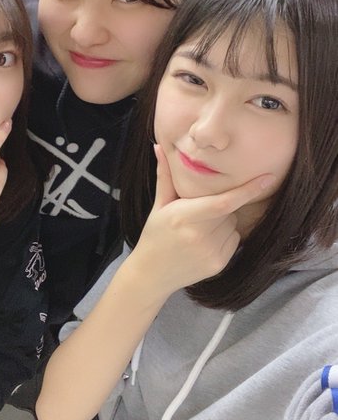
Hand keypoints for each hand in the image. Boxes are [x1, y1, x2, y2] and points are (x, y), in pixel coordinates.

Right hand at [127, 144, 274, 301]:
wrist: (151, 274)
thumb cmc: (155, 235)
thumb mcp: (159, 205)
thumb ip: (165, 176)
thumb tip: (159, 146)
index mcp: (184, 216)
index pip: (223, 202)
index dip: (247, 190)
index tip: (267, 177)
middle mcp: (199, 236)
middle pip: (229, 210)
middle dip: (220, 205)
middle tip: (199, 212)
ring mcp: (211, 252)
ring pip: (233, 225)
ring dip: (223, 221)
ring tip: (199, 229)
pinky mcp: (219, 264)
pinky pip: (234, 240)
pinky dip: (225, 237)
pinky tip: (204, 242)